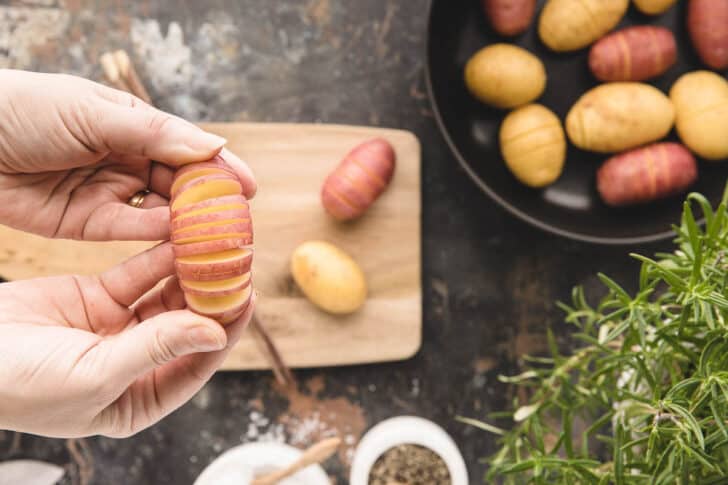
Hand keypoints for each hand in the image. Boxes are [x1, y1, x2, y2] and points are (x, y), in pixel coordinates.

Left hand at [0, 69, 255, 239]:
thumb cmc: (25, 110)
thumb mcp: (93, 113)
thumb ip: (153, 134)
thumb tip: (212, 147)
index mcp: (131, 124)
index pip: (185, 147)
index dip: (219, 167)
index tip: (250, 187)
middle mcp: (125, 158)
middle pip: (178, 183)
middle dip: (209, 201)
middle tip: (239, 222)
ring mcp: (107, 191)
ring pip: (158, 210)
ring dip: (186, 222)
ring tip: (216, 237)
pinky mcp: (86, 222)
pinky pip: (128, 229)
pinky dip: (154, 234)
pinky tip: (177, 238)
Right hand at [0, 243, 253, 437]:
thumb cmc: (20, 386)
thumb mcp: (95, 374)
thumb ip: (157, 350)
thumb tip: (214, 334)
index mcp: (139, 398)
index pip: (196, 363)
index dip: (226, 332)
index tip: (248, 298)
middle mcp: (136, 363)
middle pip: (187, 325)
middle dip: (213, 297)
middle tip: (238, 264)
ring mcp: (117, 329)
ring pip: (166, 296)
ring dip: (190, 273)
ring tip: (217, 245)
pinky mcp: (97, 298)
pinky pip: (137, 275)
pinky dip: (158, 257)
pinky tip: (181, 238)